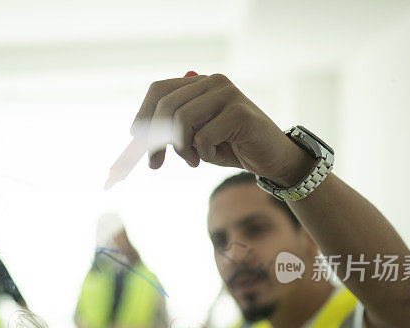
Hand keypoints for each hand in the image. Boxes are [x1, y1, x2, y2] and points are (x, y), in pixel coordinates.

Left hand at [130, 73, 314, 185]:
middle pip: (167, 106)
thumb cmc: (230, 147)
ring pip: (182, 121)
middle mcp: (213, 82)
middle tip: (155, 164)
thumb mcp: (193, 138)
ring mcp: (227, 94)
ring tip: (194, 160)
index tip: (137, 142)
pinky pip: (203, 138)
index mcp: (199, 83)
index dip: (143, 116)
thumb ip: (169, 131)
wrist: (272, 158)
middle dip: (155, 140)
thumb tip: (136, 133)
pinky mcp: (240, 113)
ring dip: (183, 149)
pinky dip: (205, 154)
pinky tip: (219, 154)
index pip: (159, 91)